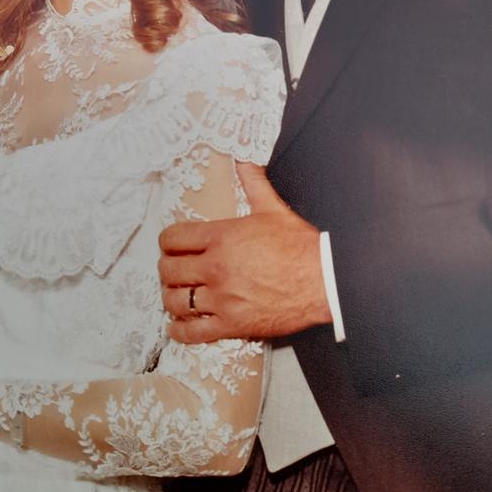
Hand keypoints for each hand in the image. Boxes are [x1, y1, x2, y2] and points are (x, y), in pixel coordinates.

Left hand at [158, 162, 331, 342]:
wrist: (324, 280)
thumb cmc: (300, 246)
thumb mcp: (273, 208)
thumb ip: (253, 182)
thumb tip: (244, 159)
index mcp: (221, 237)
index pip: (173, 238)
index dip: (168, 242)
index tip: (172, 246)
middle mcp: (216, 268)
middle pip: (168, 270)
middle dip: (167, 269)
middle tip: (173, 270)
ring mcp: (222, 298)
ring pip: (175, 301)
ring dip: (171, 298)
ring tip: (176, 295)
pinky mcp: (232, 324)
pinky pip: (194, 332)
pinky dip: (180, 331)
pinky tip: (178, 326)